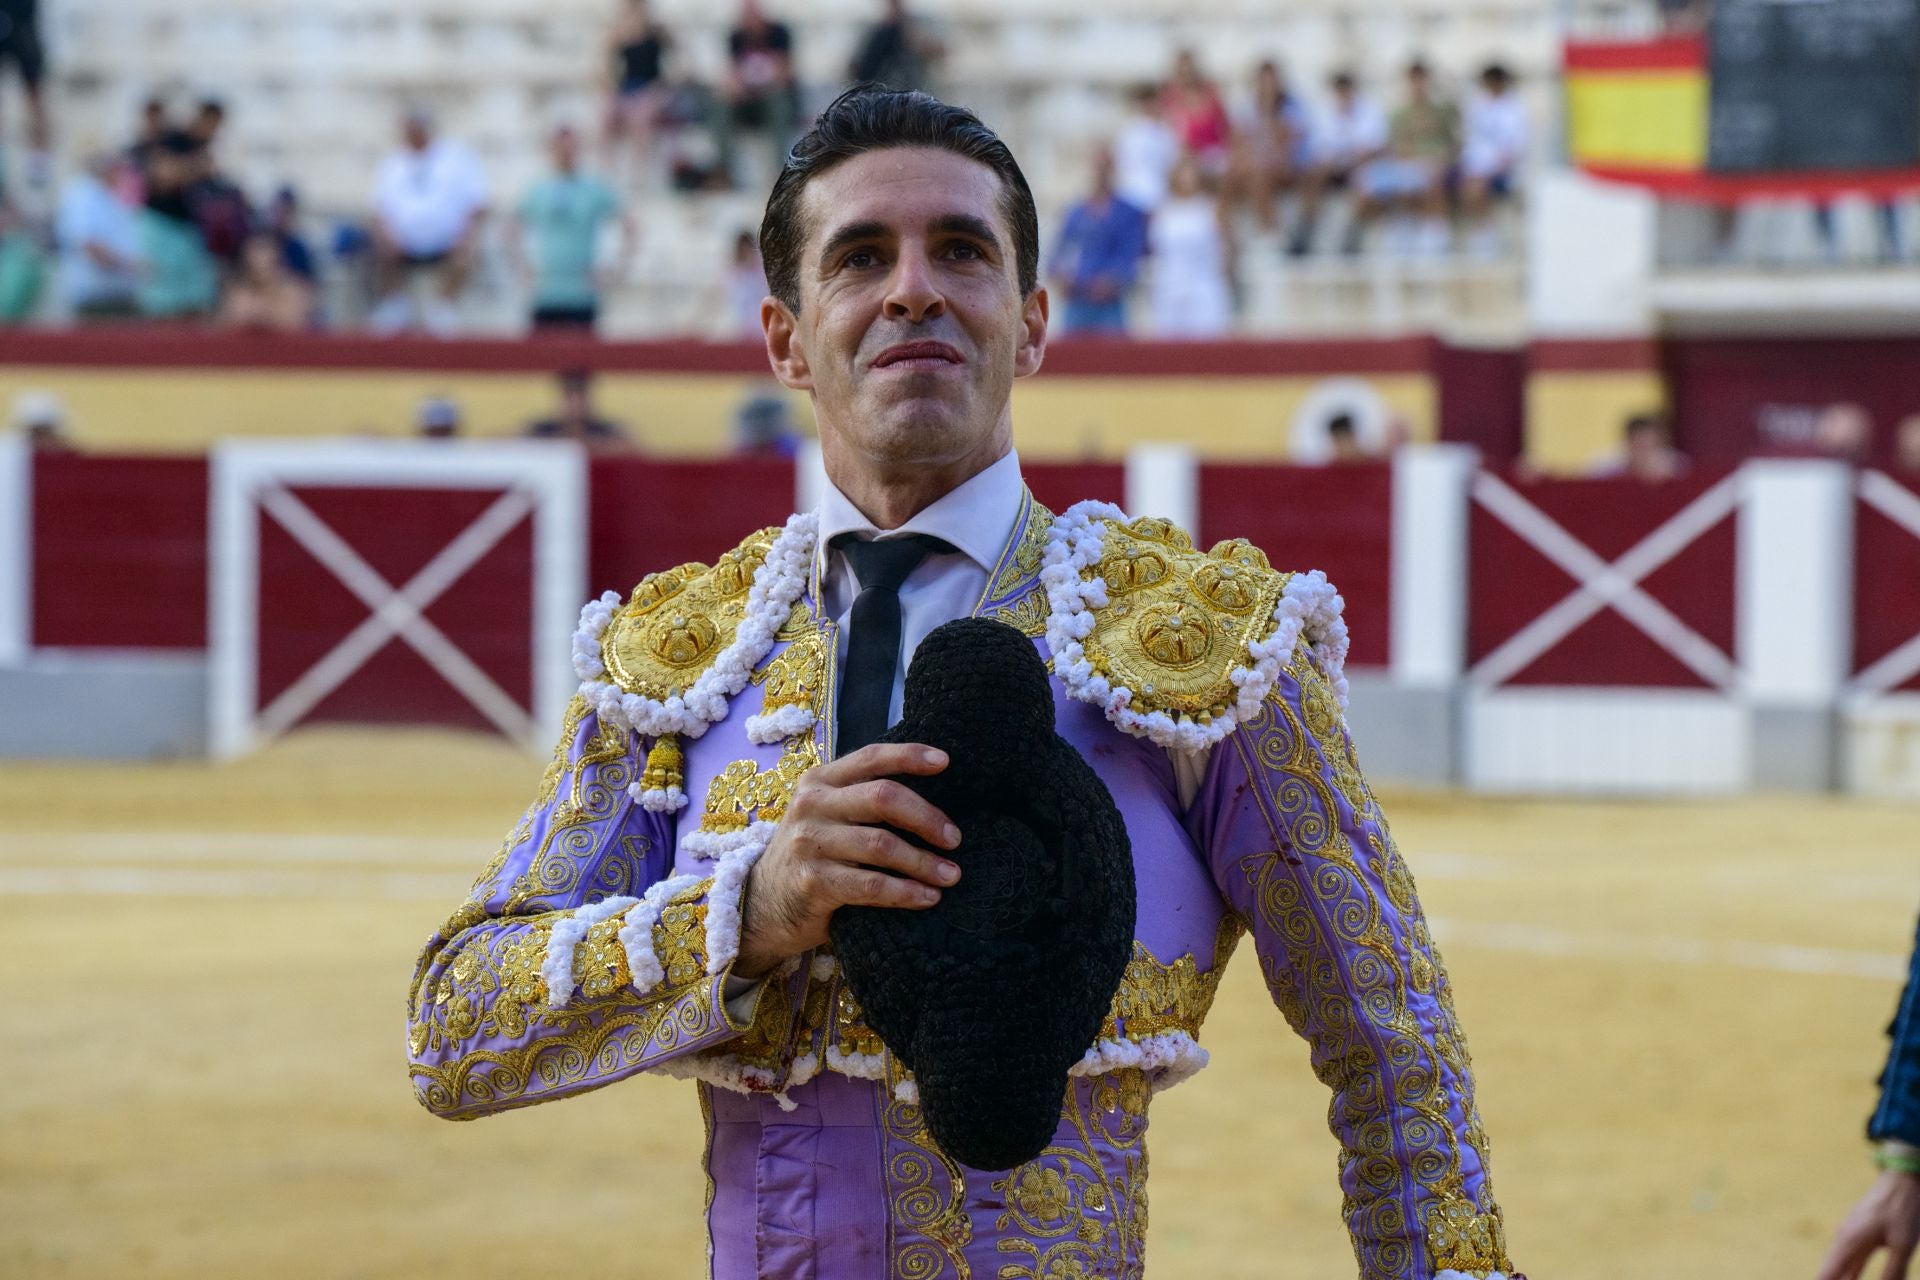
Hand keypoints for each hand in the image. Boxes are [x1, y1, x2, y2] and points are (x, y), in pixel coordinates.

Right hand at [733, 743, 961, 978]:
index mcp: (819, 781)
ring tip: (951, 875)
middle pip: (883, 798)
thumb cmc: (810, 855)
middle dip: (927, 818)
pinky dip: (906, 892)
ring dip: (924, 862)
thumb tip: (929, 792)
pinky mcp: (813, 883)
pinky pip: (872, 886)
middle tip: (954, 839)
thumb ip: (860, 798)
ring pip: (882, 845)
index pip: (870, 757)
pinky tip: (928, 897)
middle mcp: (811, 805)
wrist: (761, 904)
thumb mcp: (824, 815)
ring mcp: (809, 844)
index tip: (945, 762)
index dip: (909, 756)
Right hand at [1819, 1170, 1919, 1279]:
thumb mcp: (1902, 1244)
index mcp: (1848, 1242)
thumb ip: (1893, 1272)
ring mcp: (1850, 1236)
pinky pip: (1849, 1260)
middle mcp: (1843, 1239)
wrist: (1903, 1180)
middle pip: (1830, 1273)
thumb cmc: (1903, 1209)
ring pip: (1839, 1267)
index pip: (1827, 1275)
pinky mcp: (1859, 1234)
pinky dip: (1848, 1275)